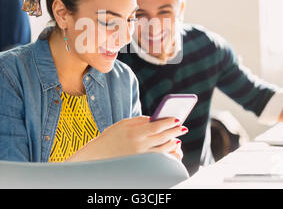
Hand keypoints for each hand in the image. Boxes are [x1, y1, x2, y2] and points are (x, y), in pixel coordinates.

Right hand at [66, 116, 186, 161]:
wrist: (98, 155)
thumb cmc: (110, 137)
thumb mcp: (123, 124)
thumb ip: (140, 120)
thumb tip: (155, 118)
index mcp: (134, 132)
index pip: (156, 126)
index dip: (168, 122)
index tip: (177, 119)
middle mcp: (139, 145)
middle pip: (162, 138)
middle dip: (174, 132)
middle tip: (183, 128)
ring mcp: (141, 156)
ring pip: (163, 150)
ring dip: (172, 143)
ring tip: (177, 138)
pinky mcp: (141, 164)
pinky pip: (158, 159)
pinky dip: (166, 154)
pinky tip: (170, 149)